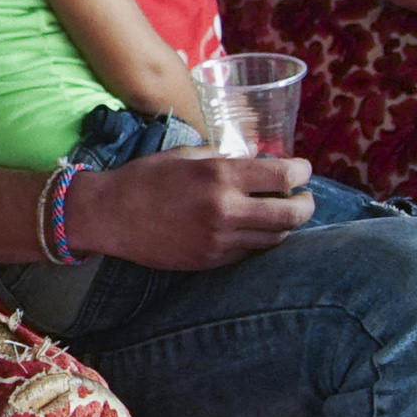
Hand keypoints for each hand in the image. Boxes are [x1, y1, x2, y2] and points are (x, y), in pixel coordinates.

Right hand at [68, 149, 314, 270]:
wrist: (110, 216)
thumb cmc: (145, 178)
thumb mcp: (186, 155)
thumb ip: (225, 159)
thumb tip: (255, 163)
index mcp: (220, 176)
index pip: (283, 176)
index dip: (301, 172)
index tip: (302, 170)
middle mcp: (226, 210)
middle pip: (291, 214)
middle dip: (306, 204)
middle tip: (304, 198)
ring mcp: (220, 240)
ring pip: (275, 238)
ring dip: (284, 225)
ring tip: (279, 213)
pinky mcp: (211, 261)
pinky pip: (250, 253)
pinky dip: (258, 240)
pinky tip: (252, 229)